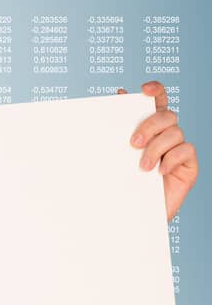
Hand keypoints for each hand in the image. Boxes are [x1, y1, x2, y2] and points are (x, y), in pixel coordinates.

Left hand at [119, 81, 197, 221]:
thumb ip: (117, 131)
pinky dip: (171, 158)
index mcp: (149, 128)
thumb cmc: (122, 183)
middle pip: (167, 115)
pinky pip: (186, 150)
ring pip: (175, 132)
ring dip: (156, 147)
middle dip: (149, 125)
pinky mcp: (189, 166)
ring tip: (142, 166)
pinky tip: (159, 171)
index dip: (155, 90)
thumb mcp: (115, 156)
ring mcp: (179, 150)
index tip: (144, 89)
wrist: (132, 215)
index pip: (157, 101)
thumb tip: (115, 98)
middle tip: (132, 143)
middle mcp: (166, 136)